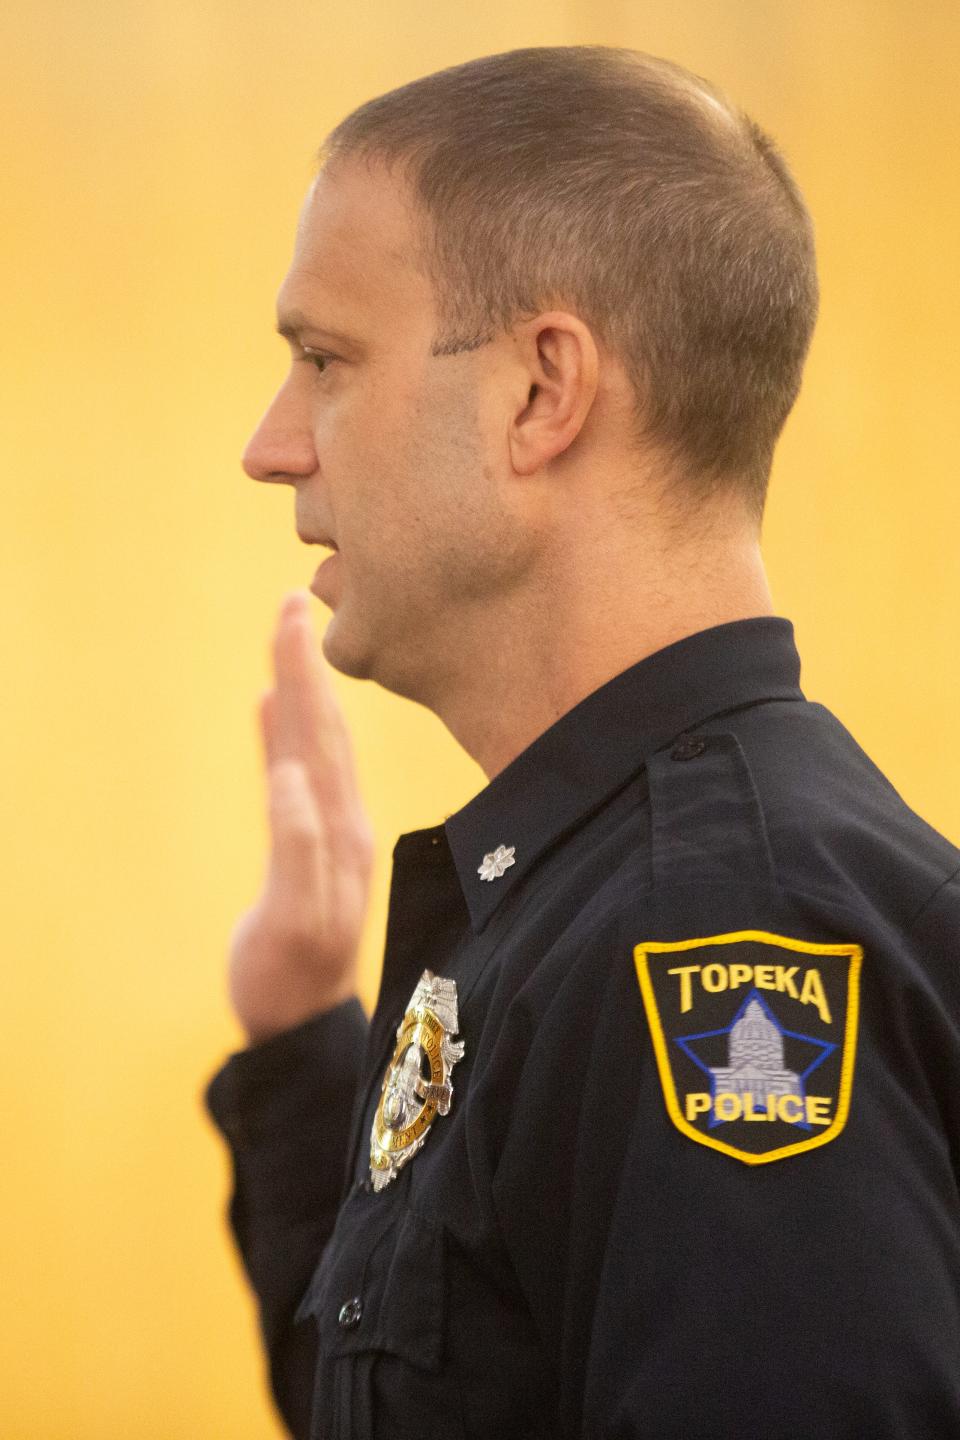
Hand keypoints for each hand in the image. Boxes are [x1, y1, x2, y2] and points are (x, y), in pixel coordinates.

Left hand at [227, 591, 374, 1043]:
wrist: (304, 1016)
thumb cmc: (299, 926)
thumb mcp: (291, 839)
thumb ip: (285, 772)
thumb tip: (272, 699)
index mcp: (339, 813)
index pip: (321, 728)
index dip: (306, 668)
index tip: (294, 605)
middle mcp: (343, 832)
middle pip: (322, 739)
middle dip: (305, 671)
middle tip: (292, 603)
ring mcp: (329, 874)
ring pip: (317, 781)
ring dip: (305, 717)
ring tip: (294, 655)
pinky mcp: (306, 915)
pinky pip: (303, 858)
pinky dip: (297, 815)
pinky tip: (286, 775)